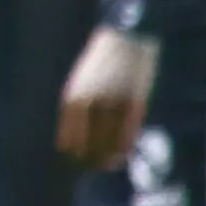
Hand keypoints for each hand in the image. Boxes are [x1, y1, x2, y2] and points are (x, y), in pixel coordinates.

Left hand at [55, 25, 156, 169]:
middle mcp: (92, 105)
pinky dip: (124, 147)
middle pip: (90, 145)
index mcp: (74, 100)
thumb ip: (78, 106)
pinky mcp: (134, 102)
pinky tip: (121, 155)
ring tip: (108, 165)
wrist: (126, 37)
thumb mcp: (80, 81)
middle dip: (91, 160)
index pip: (70, 141)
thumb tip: (75, 137)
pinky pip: (128, 134)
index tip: (77, 162)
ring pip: (110, 143)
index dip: (74, 155)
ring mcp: (115, 104)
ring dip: (108, 158)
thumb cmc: (101, 60)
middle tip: (94, 167)